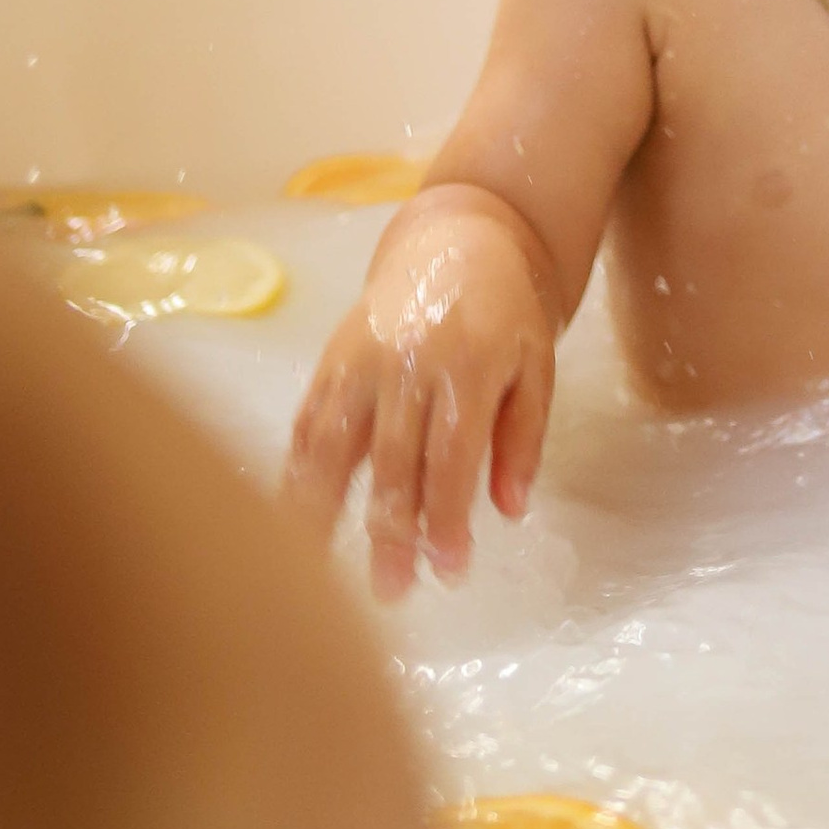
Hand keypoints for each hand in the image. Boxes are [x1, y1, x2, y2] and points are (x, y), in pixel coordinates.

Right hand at [283, 186, 558, 596]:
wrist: (459, 237)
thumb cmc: (506, 311)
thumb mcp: (537, 365)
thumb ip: (523, 438)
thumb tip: (509, 510)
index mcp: (467, 365)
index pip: (451, 457)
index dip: (446, 518)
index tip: (447, 569)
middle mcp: (408, 362)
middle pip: (392, 460)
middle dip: (391, 532)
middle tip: (390, 590)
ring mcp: (361, 358)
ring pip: (334, 442)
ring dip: (323, 509)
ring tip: (311, 566)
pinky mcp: (332, 356)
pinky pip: (309, 417)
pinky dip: (297, 468)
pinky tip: (291, 512)